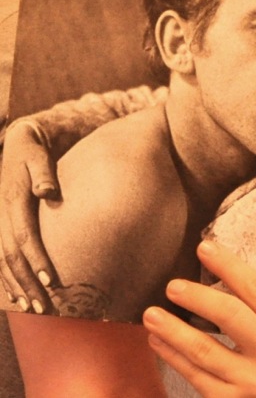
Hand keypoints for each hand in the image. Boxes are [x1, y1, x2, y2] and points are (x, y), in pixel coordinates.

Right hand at [0, 120, 59, 313]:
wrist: (17, 146)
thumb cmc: (34, 154)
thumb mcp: (40, 158)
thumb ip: (44, 174)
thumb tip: (48, 192)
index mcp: (12, 200)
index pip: (23, 236)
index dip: (36, 260)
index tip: (51, 281)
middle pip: (11, 256)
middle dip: (27, 283)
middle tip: (45, 306)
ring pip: (1, 262)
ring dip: (16, 287)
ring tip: (34, 308)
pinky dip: (6, 279)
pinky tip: (17, 296)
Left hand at [143, 241, 255, 397]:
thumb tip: (222, 278)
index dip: (228, 266)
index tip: (205, 248)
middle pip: (230, 316)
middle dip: (197, 297)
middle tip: (173, 286)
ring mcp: (249, 383)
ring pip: (204, 350)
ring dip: (173, 330)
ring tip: (151, 314)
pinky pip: (195, 376)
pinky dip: (173, 357)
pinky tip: (159, 342)